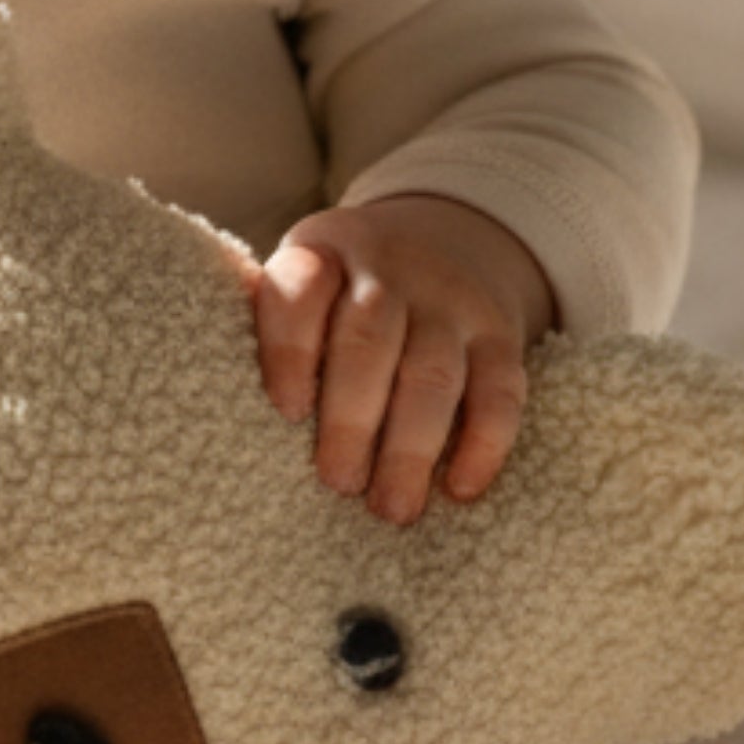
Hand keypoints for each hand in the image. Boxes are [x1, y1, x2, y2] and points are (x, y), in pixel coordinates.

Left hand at [251, 193, 555, 525]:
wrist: (446, 236)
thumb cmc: (346, 287)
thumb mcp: (305, 279)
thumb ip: (279, 335)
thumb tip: (243, 435)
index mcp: (324, 253)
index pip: (301, 291)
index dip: (290, 348)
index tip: (286, 411)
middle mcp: (391, 271)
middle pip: (370, 339)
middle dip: (352, 417)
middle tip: (338, 482)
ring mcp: (451, 303)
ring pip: (433, 373)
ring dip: (411, 446)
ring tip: (392, 507)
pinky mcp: (500, 336)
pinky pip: (501, 389)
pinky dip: (484, 443)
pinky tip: (460, 488)